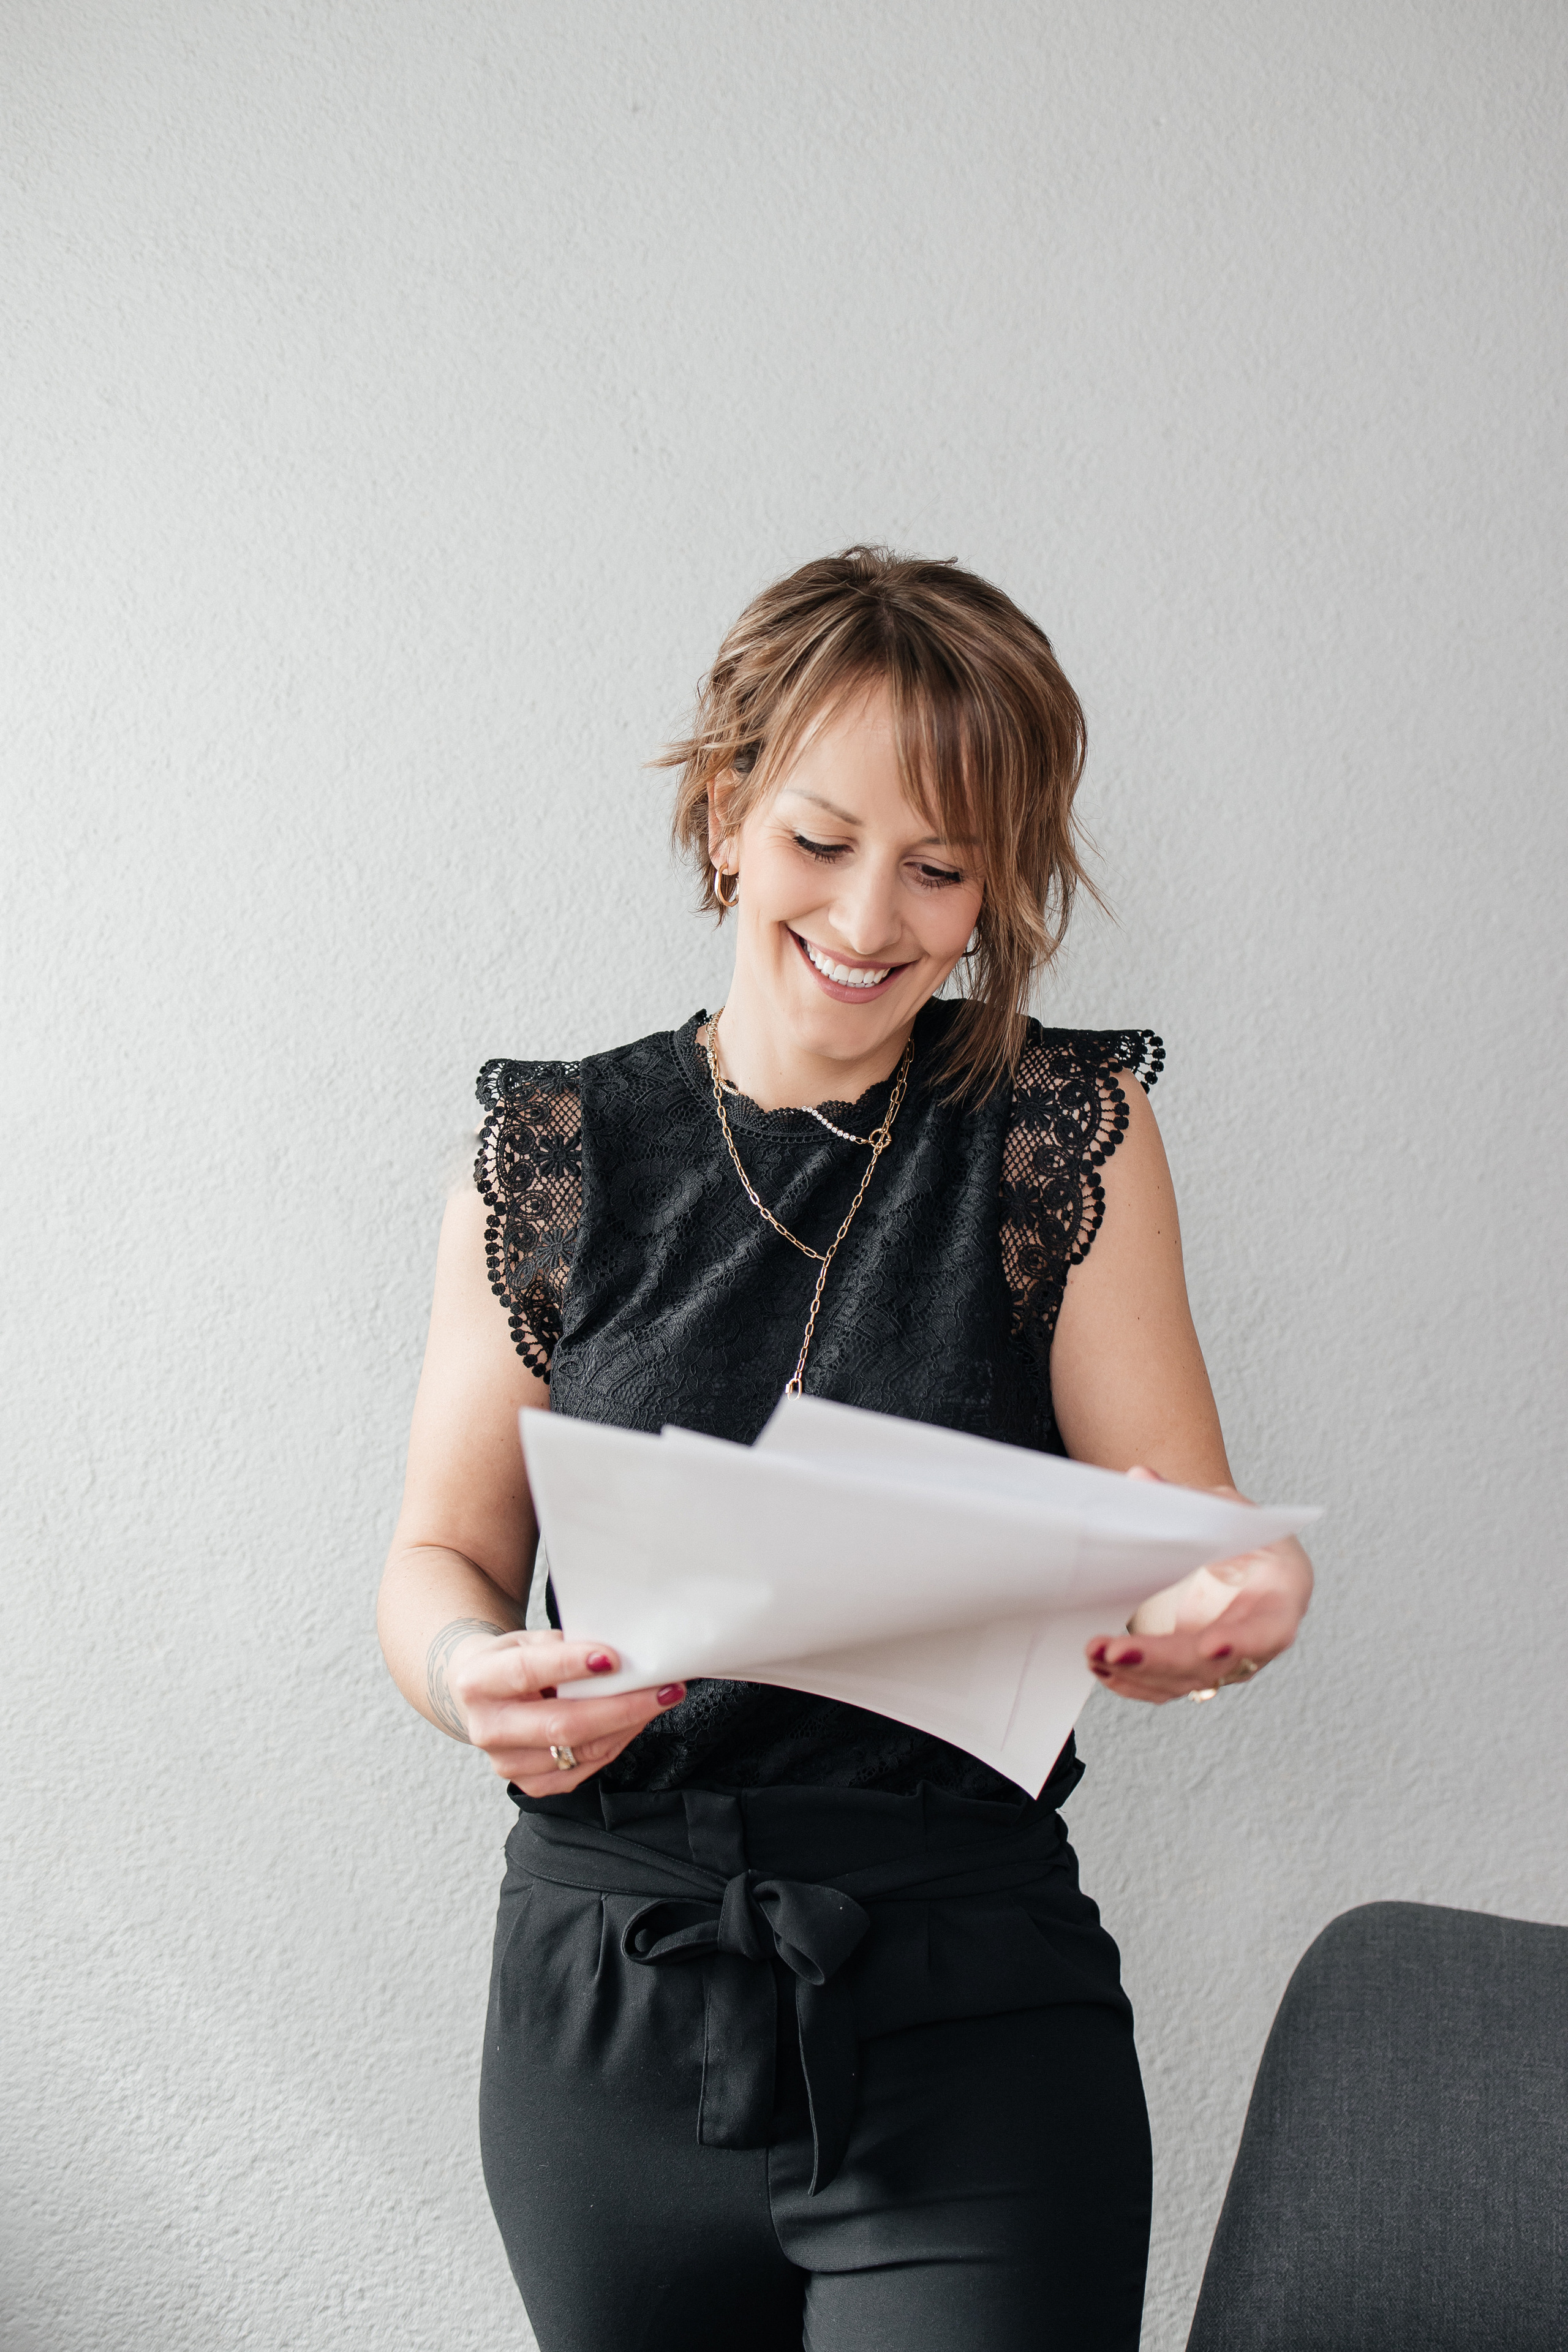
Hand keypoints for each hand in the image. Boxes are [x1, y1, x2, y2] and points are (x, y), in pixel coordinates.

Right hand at [450, 1630, 685, 1794]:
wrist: (480, 1697)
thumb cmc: (511, 1662)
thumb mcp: (528, 1640)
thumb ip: (564, 1647)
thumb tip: (621, 1655)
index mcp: (479, 1682)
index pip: (527, 1672)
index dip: (570, 1665)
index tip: (613, 1658)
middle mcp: (488, 1729)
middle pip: (562, 1724)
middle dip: (622, 1707)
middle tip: (664, 1689)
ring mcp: (509, 1764)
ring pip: (581, 1751)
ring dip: (628, 1725)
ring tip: (660, 1699)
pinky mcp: (532, 1785)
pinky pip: (585, 1768)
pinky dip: (616, 1742)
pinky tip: (635, 1721)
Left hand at [1085, 1467, 1313, 1703]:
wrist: (1244, 1559)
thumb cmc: (1245, 1534)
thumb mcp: (1225, 1508)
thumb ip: (1187, 1500)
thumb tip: (1139, 1478)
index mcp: (1282, 1596)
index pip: (1268, 1628)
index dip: (1242, 1640)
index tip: (1210, 1645)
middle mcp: (1258, 1639)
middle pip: (1213, 1663)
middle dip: (1162, 1660)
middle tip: (1116, 1651)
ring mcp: (1228, 1660)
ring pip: (1185, 1680)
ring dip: (1138, 1673)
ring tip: (1095, 1654)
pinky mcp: (1198, 1668)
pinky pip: (1167, 1685)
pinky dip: (1133, 1681)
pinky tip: (1103, 1669)